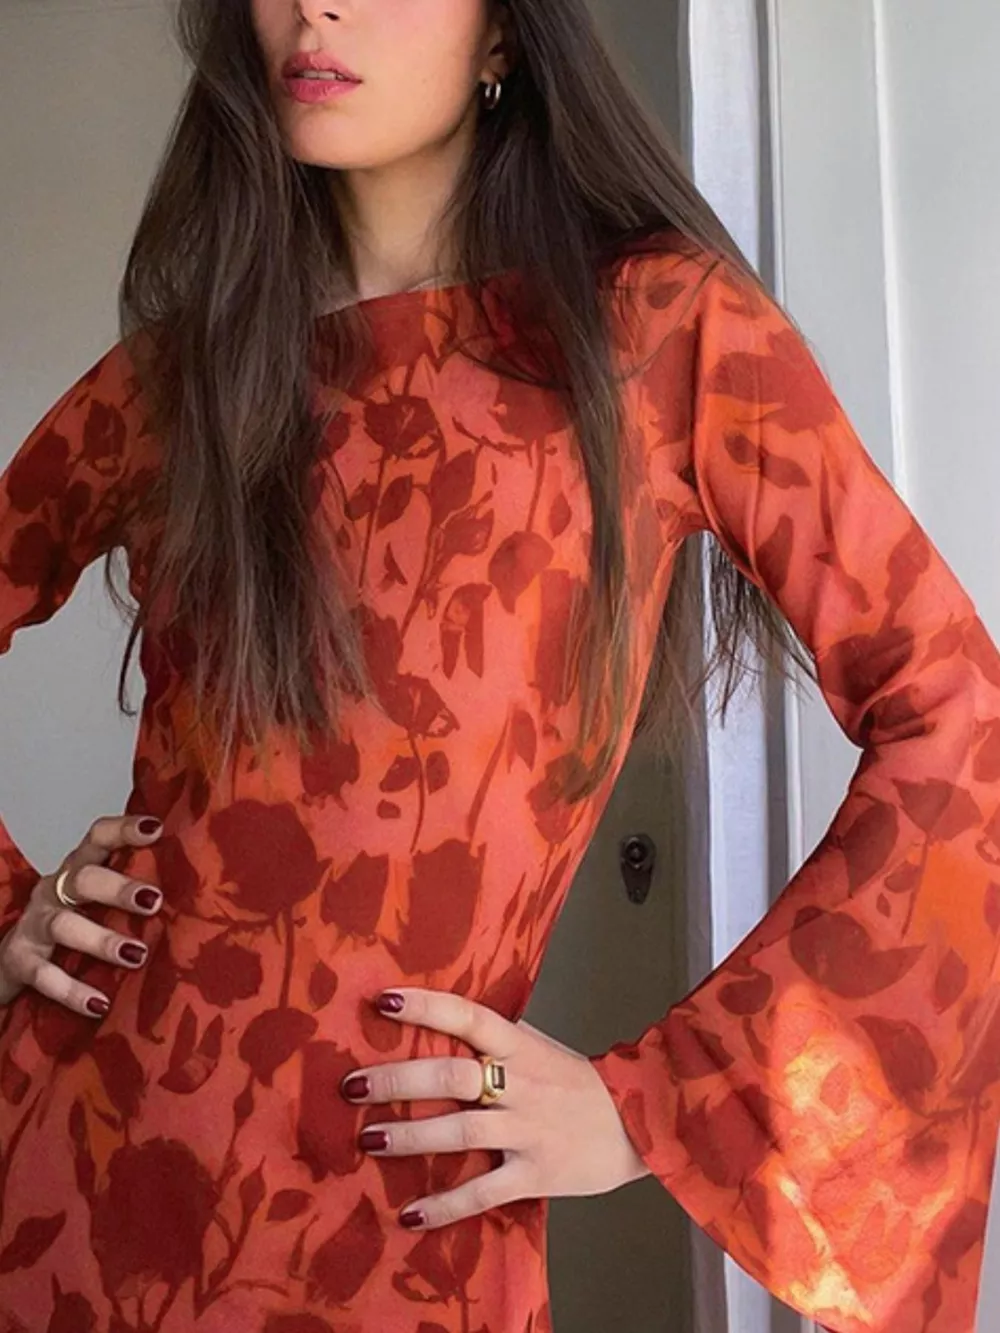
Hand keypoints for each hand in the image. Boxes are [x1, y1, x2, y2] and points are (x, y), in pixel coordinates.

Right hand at [0, 813, 164, 1014]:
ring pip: (64, 926)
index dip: (124, 829)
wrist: (10, 961)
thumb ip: (132, 894)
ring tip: (135, 955)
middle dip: (118, 888)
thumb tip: (199, 896)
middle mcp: (54, 891)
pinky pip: (44, 976)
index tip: (157, 829)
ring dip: (101, 940)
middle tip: (153, 901)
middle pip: (83, 879)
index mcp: (78, 870)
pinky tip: (99, 1004)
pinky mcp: (19, 962)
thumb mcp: (96, 902)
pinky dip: (72, 991)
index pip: (98, 838)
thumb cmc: (70, 926)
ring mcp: (34, 926)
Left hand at [339, 986, 650, 1229]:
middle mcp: (521, 1084)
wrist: (640, 1122)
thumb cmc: (576, 1081)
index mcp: (520, 1046)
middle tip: (352, 1084)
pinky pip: (483, 1192)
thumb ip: (494, 1039)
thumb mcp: (538, 1046)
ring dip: (408, 1137)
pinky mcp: (535, 1174)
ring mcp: (527, 1130)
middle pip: (452, 1074)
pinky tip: (410, 1215)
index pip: (469, 1016)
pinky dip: (445, 1206)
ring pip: (460, 1131)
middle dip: (397, 1080)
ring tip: (366, 1139)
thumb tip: (435, 1020)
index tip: (383, 1000)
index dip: (427, 1006)